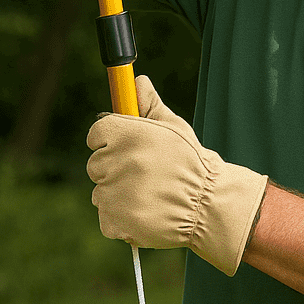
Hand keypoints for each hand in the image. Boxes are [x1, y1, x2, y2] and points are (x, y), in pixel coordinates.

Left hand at [86, 75, 267, 276]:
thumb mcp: (173, 127)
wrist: (207, 204)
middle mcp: (115, 161)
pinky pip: (106, 218)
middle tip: (142, 174)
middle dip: (114, 168)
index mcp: (125, 133)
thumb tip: (137, 82)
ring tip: (148, 195)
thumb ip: (150, 104)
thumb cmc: (190, 162)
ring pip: (100, 192)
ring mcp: (113, 193)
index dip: (109, 140)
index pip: (96, 133)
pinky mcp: (115, 221)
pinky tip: (144, 213)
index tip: (123, 147)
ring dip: (117, 195)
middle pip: (96, 164)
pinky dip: (120, 220)